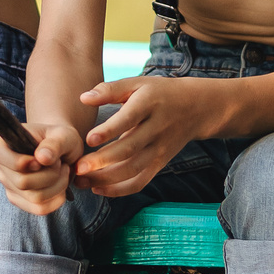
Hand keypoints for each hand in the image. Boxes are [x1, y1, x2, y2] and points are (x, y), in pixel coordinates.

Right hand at [0, 122, 82, 216]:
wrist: (61, 150)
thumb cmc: (59, 139)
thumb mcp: (62, 135)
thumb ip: (53, 144)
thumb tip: (42, 158)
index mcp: (2, 146)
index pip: (2, 160)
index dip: (26, 163)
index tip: (43, 158)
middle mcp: (1, 168)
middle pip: (23, 182)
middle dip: (50, 174)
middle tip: (60, 162)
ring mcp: (9, 186)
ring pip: (35, 198)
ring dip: (57, 186)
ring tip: (62, 171)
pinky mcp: (20, 201)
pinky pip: (40, 209)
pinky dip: (57, 199)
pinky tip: (61, 185)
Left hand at [73, 75, 216, 197]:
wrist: (195, 108)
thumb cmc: (158, 93)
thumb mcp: (137, 84)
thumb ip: (110, 90)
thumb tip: (83, 98)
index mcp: (149, 104)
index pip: (129, 119)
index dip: (109, 130)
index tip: (88, 139)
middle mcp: (156, 129)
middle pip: (129, 149)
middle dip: (102, 161)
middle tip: (78, 168)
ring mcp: (158, 149)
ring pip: (133, 169)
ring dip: (106, 179)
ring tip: (81, 181)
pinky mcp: (159, 164)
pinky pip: (140, 181)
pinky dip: (120, 190)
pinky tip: (98, 189)